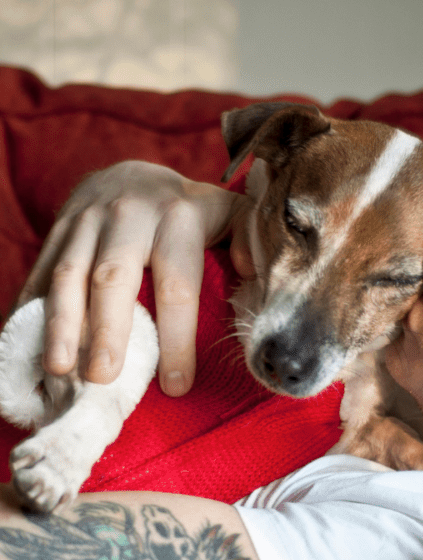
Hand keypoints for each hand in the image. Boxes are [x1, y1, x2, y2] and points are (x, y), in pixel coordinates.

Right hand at [19, 161, 247, 395]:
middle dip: (107, 330)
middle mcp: (128, 217)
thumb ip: (249, 241)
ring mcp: (86, 221)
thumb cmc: (192, 212)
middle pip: (114, 278)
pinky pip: (40, 272)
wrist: (134, 174)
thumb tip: (252, 274)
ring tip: (60, 369)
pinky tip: (33, 347)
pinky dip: (33, 310)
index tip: (176, 385)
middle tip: (104, 377)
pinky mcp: (57, 231)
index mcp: (178, 219)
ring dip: (62, 325)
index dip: (178, 338)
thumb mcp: (231, 215)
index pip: (178, 285)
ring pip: (68, 274)